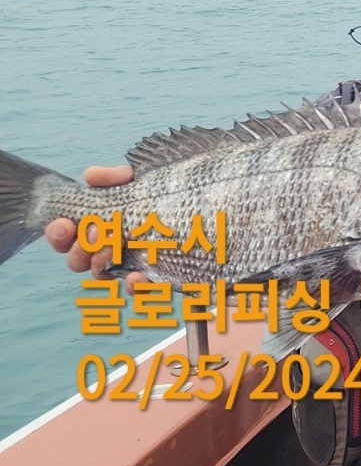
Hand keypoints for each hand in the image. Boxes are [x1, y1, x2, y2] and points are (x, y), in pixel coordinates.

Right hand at [44, 164, 148, 288]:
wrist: (197, 212)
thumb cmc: (160, 196)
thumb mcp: (138, 181)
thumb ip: (114, 177)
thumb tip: (91, 176)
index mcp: (94, 226)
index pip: (64, 236)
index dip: (58, 233)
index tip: (64, 224)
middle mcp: (105, 249)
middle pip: (76, 260)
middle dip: (80, 248)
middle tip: (96, 232)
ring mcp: (126, 265)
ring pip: (100, 275)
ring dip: (101, 263)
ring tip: (115, 245)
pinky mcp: (152, 278)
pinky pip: (137, 290)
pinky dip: (134, 286)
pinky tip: (138, 277)